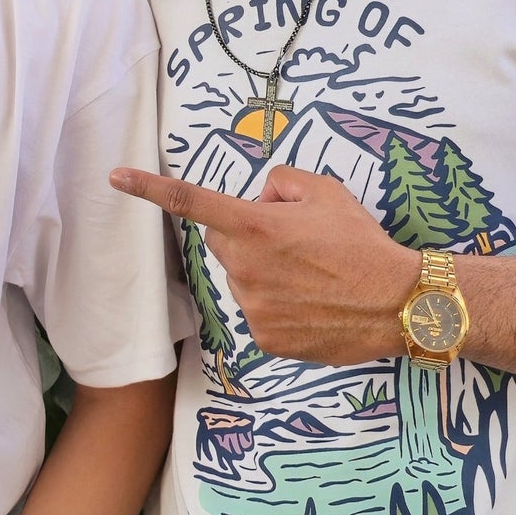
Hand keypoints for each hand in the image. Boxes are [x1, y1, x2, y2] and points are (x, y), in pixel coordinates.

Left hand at [110, 162, 417, 364]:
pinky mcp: (265, 338)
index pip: (192, 202)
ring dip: (264, 272)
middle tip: (294, 242)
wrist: (398, 303)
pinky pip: (258, 311)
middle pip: (224, 242)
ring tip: (313, 276)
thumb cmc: (363, 243)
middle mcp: (245, 267)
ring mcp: (253, 307)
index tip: (116, 177)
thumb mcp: (327, 192)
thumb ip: (282, 183)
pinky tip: (312, 303)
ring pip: (242, 279)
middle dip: (247, 236)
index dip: (150, 187)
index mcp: (256, 226)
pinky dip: (278, 304)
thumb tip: (261, 198)